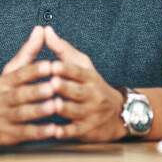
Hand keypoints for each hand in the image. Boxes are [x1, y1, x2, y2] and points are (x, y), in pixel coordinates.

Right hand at [0, 26, 58, 146]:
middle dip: (37, 90)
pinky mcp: (6, 136)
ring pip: (21, 114)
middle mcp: (0, 99)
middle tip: (54, 86)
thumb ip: (28, 53)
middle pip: (19, 94)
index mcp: (3, 82)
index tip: (50, 64)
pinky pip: (24, 134)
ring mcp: (2, 119)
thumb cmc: (3, 95)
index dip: (34, 69)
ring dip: (39, 111)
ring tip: (56, 106)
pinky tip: (53, 130)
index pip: (18, 74)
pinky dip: (39, 132)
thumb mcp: (11, 73)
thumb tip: (40, 29)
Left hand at [43, 27, 126, 142]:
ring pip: (76, 111)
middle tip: (51, 84)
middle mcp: (92, 94)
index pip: (78, 71)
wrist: (116, 114)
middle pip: (77, 91)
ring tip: (51, 106)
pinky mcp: (87, 130)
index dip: (66, 69)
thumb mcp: (82, 65)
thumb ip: (62, 49)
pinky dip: (65, 132)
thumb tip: (45, 30)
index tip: (53, 65)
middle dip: (64, 88)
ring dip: (64, 109)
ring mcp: (90, 113)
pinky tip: (54, 132)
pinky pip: (76, 131)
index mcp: (89, 77)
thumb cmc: (91, 84)